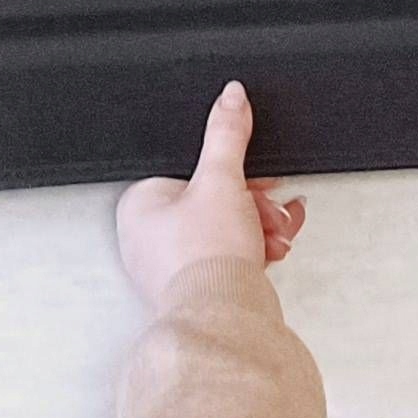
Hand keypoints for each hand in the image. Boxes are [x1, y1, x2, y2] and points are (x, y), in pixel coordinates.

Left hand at [114, 79, 307, 306]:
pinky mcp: (195, 289)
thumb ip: (227, 133)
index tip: (257, 172)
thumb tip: (231, 96)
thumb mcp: (221, 179)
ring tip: (278, 229)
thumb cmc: (207, 259)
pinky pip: (226, 255)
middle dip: (253, 201)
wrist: (224, 322)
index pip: (189, 168)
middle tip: (273, 206)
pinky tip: (274, 247)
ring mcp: (170, 266)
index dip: (230, 168)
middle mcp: (147, 237)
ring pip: (223, 228)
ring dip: (259, 224)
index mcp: (139, 204)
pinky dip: (253, 248)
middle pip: (211, 200)